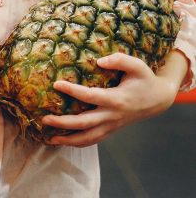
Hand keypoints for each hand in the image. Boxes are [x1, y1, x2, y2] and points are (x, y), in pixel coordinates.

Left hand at [42, 52, 183, 146]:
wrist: (158, 99)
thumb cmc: (144, 79)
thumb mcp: (137, 65)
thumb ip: (120, 60)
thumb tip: (99, 60)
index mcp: (117, 99)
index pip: (90, 96)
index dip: (73, 91)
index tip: (56, 84)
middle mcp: (113, 115)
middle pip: (85, 123)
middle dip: (64, 123)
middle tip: (44, 119)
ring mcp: (112, 125)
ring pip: (89, 138)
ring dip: (69, 140)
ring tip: (49, 138)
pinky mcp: (111, 129)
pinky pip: (93, 140)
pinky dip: (78, 142)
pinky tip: (63, 140)